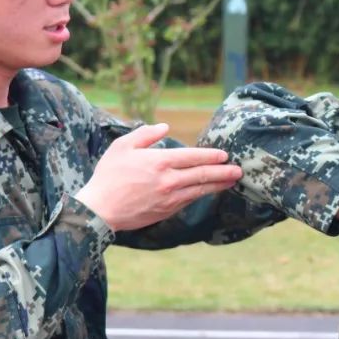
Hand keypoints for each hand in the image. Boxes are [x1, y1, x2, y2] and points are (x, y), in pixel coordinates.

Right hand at [76, 123, 242, 230]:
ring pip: (200, 190)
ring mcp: (169, 198)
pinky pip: (189, 201)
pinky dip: (201, 195)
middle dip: (223, 172)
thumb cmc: (108, 175)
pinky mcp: (166, 211)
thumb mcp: (122, 146)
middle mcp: (169, 180)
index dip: (211, 156)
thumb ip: (146, 134)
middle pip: (203, 175)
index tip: (224, 155)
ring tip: (232, 181)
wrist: (100, 209)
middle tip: (239, 170)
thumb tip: (165, 127)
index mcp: (159, 162)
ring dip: (218, 185)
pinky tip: (208, 191)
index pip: (193, 157)